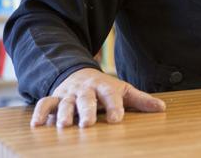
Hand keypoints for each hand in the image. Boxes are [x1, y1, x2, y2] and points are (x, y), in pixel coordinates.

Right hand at [30, 68, 165, 127]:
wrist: (79, 74)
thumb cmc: (105, 88)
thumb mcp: (123, 90)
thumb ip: (141, 100)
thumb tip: (163, 108)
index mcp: (104, 87)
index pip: (110, 96)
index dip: (114, 107)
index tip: (116, 120)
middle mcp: (85, 90)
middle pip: (86, 99)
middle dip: (86, 111)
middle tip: (88, 124)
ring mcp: (68, 94)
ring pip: (64, 103)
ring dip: (63, 113)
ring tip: (64, 126)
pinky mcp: (54, 98)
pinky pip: (44, 104)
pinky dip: (39, 113)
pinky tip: (37, 125)